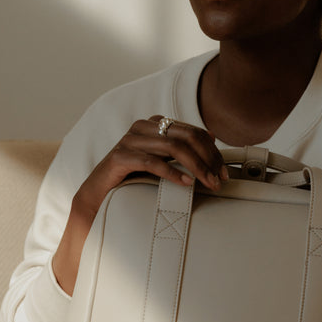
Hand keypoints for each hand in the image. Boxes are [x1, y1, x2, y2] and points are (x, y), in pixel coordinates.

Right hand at [53, 116, 227, 293]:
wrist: (97, 197)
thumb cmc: (132, 180)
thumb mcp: (162, 162)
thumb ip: (181, 150)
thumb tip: (211, 137)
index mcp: (154, 124)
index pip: (192, 131)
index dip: (212, 151)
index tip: (224, 171)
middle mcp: (142, 127)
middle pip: (186, 137)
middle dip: (208, 159)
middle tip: (220, 179)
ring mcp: (129, 140)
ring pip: (173, 147)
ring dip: (196, 167)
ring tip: (208, 183)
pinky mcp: (119, 157)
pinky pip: (152, 162)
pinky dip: (172, 172)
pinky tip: (186, 183)